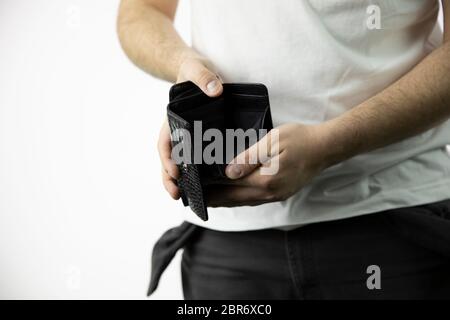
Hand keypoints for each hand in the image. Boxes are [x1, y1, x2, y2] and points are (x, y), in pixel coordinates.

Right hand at [158, 57, 222, 198]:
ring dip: (181, 179)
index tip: (174, 171)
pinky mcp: (201, 137)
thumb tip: (215, 90)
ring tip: (187, 197)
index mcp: (173, 118)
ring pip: (181, 161)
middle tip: (176, 195)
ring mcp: (188, 136)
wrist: (195, 70)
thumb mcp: (197, 69)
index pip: (165, 141)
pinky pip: (196, 157)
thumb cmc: (193, 70)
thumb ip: (203, 77)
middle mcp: (178, 130)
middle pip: (169, 158)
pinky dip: (197, 172)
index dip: (167, 157)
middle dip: (170, 177)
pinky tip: (206, 185)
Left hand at [207, 123, 332, 206]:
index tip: (196, 188)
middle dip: (214, 199)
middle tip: (195, 198)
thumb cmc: (300, 140)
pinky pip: (254, 200)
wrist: (325, 148)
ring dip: (225, 201)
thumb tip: (228, 172)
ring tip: (209, 198)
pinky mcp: (280, 194)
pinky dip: (239, 199)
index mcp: (265, 180)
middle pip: (234, 199)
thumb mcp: (272, 141)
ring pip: (243, 202)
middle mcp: (269, 193)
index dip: (211, 188)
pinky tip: (232, 196)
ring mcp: (275, 196)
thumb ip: (249, 157)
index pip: (229, 186)